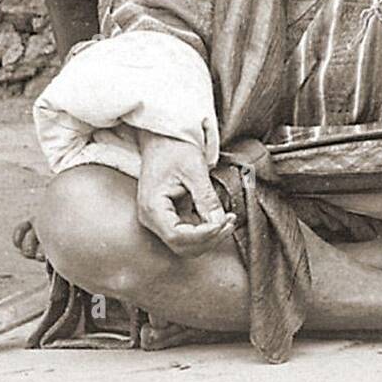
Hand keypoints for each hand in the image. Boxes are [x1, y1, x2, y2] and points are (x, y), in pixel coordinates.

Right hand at [136, 132, 235, 256]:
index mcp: (153, 207)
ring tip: (228, 221)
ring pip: (185, 243)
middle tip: (229, 222)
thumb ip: (206, 198)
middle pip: (182, 245)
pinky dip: (204, 230)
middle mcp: (152, 218)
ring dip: (208, 237)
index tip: (223, 223)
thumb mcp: (194, 169)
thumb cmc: (173, 147)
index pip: (177, 236)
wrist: (163, 136)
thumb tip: (219, 222)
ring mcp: (159, 219)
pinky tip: (219, 219)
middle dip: (209, 238)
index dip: (203, 235)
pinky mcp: (168, 215)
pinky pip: (187, 232)